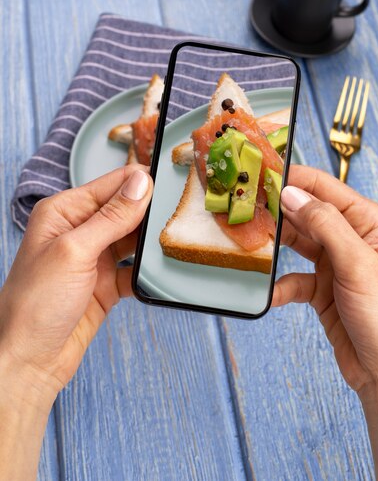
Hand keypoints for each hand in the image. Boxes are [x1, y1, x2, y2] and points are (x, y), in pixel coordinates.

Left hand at [0, 166, 151, 399]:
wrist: (29, 362)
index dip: (142, 183)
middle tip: (180, 214)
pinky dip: (148, 271)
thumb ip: (111, 216)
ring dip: (152, 242)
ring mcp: (94, 258)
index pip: (112, 184)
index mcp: (64, 212)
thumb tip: (140, 183)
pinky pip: (136, 269)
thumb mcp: (74, 251)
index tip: (172, 184)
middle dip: (151, 212)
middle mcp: (79, 231)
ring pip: (134, 239)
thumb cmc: (34, 305)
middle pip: (127, 209)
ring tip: (174, 241)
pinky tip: (160, 272)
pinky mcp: (107, 284)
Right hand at [273, 165, 377, 478]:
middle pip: (307, 213)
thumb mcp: (357, 264)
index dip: (293, 178)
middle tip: (246, 204)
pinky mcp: (323, 290)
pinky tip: (271, 292)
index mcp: (370, 223)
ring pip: (298, 243)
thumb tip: (292, 194)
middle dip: (278, 210)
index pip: (326, 188)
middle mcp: (353, 239)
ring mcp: (337, 264)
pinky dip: (280, 285)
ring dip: (276, 244)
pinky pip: (294, 278)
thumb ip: (324, 224)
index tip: (261, 172)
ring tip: (250, 241)